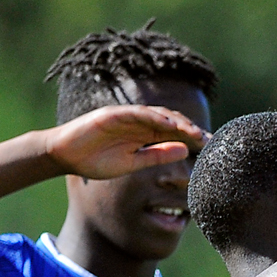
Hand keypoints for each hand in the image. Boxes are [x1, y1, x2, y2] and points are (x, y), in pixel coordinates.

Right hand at [44, 104, 207, 179]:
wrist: (65, 156)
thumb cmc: (96, 160)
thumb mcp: (133, 164)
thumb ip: (157, 155)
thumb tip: (185, 151)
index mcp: (144, 135)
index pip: (174, 133)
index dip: (192, 138)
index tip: (211, 148)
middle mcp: (138, 123)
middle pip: (171, 121)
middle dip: (191, 129)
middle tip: (209, 140)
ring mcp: (125, 116)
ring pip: (157, 114)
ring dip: (177, 121)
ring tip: (194, 131)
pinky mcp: (110, 114)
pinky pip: (135, 112)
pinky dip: (152, 116)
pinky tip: (167, 123)